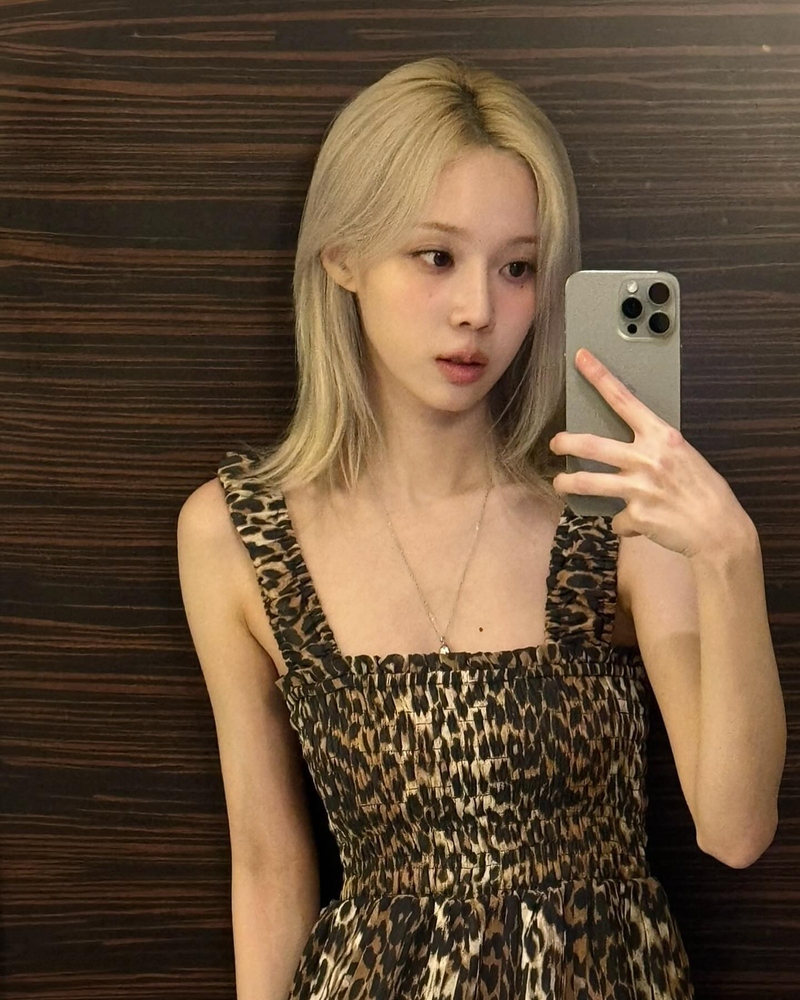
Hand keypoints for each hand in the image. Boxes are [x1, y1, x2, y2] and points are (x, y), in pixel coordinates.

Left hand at [549, 348, 753, 558]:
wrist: (719, 530)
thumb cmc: (705, 491)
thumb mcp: (684, 456)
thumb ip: (656, 449)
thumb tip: (632, 448)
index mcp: (662, 437)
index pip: (624, 400)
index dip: (600, 377)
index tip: (581, 358)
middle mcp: (647, 458)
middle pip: (592, 445)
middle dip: (565, 443)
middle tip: (555, 443)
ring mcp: (639, 488)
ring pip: (587, 483)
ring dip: (567, 483)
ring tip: (560, 483)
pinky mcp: (636, 516)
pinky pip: (617, 519)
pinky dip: (623, 522)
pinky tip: (638, 523)